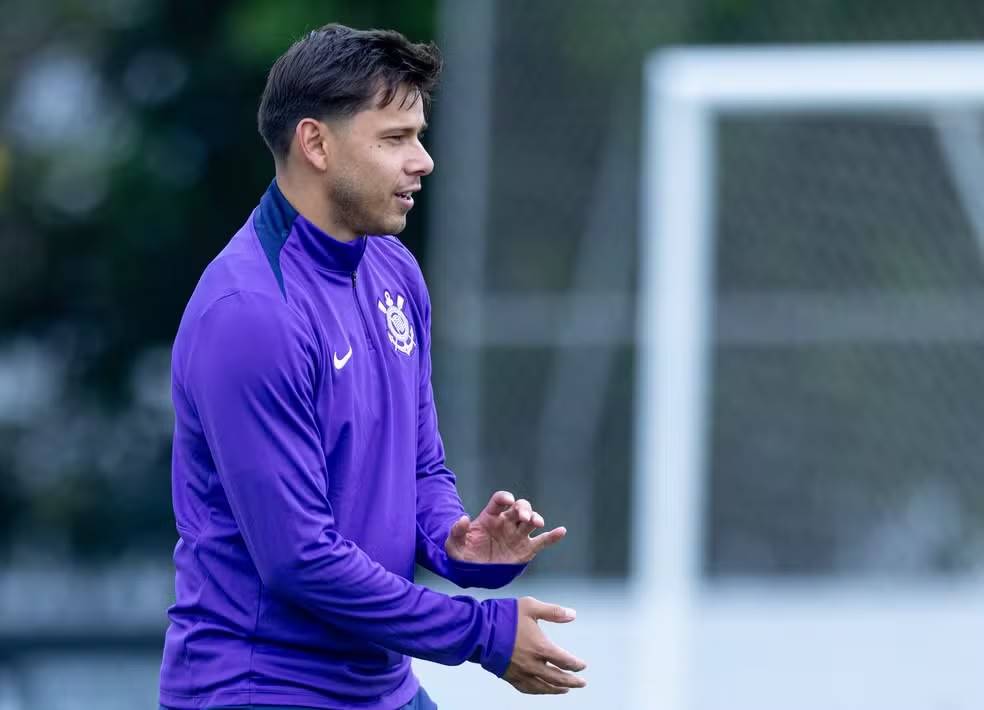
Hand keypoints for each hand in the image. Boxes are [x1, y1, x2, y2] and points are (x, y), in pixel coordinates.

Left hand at [445, 491, 566, 563]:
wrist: (472, 572)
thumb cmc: (463, 554)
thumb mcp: (454, 545)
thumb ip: (457, 531)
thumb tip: (463, 518)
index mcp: (490, 517)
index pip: (499, 501)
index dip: (504, 497)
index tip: (507, 500)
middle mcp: (506, 523)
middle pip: (519, 508)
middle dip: (523, 508)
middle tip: (523, 516)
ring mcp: (517, 535)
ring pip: (531, 521)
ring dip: (536, 518)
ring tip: (537, 523)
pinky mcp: (526, 550)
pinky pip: (542, 541)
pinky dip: (553, 536)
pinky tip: (561, 531)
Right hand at [503, 596, 586, 694]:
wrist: (478, 631)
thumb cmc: (503, 617)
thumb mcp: (530, 607)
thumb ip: (553, 612)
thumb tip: (572, 614)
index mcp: (540, 647)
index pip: (564, 661)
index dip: (575, 664)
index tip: (582, 665)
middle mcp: (532, 664)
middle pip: (557, 678)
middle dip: (571, 681)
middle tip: (581, 683)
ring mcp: (520, 672)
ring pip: (543, 687)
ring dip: (557, 689)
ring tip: (565, 690)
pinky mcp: (509, 676)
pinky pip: (527, 689)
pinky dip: (538, 691)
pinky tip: (541, 690)